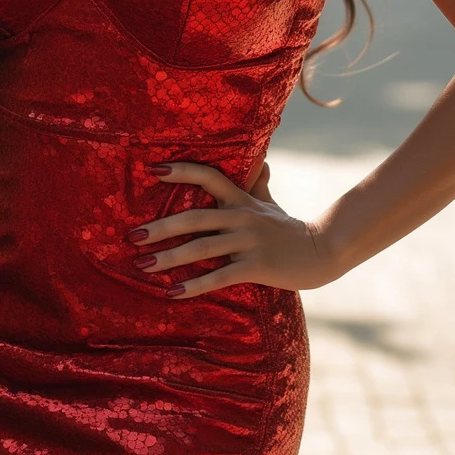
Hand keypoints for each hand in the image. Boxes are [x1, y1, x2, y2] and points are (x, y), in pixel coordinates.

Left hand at [127, 160, 336, 297]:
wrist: (322, 251)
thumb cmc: (289, 229)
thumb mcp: (270, 204)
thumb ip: (258, 185)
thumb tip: (261, 161)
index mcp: (241, 199)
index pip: (208, 176)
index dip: (181, 171)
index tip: (152, 170)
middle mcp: (241, 217)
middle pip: (194, 217)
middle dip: (161, 227)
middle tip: (132, 236)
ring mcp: (248, 241)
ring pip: (201, 248)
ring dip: (169, 257)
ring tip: (143, 265)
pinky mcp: (255, 266)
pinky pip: (219, 276)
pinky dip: (194, 285)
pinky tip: (172, 292)